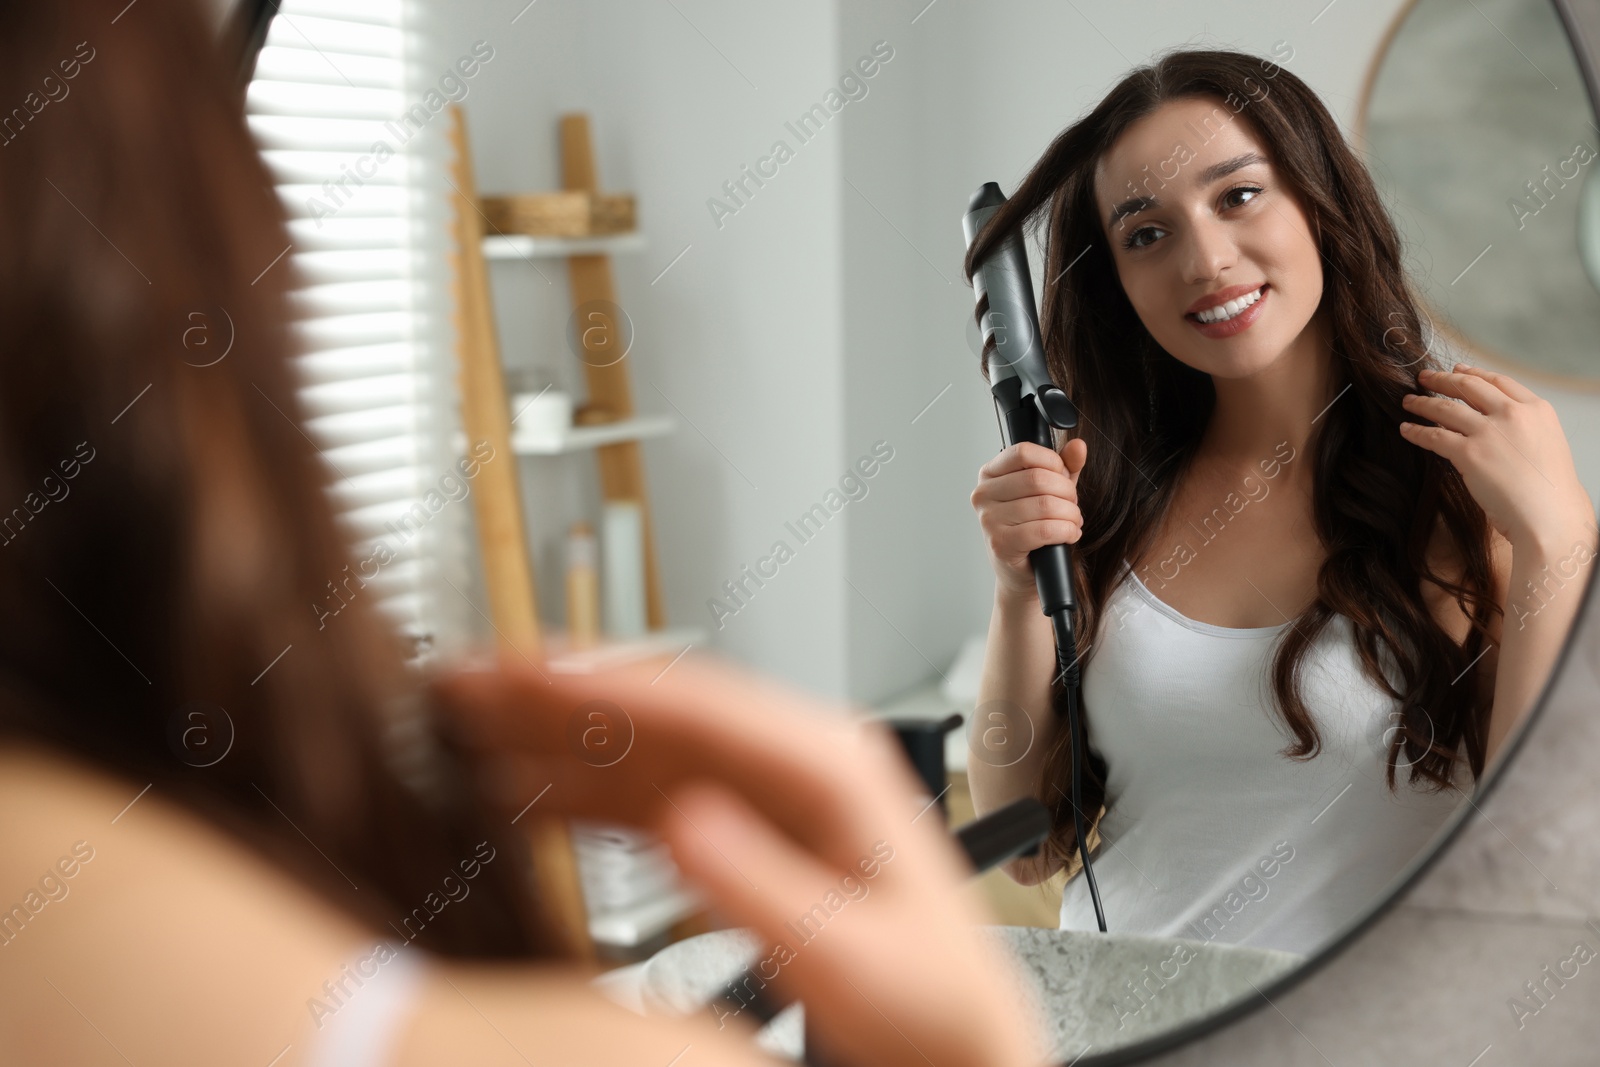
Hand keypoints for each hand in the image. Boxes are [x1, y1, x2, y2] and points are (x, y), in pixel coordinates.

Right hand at [435, 653, 1044, 1066]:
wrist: (950, 1035)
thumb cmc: (927, 997)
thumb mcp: (849, 955)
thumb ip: (764, 888)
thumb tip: (685, 823)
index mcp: (828, 768)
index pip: (702, 705)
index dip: (609, 683)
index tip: (531, 671)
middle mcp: (787, 763)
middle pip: (655, 711)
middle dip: (557, 694)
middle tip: (469, 681)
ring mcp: (755, 793)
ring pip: (635, 749)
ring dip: (551, 737)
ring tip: (466, 726)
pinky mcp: (732, 830)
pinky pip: (639, 799)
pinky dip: (575, 793)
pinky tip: (518, 794)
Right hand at [970, 438, 1086, 603]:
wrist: (1021, 571)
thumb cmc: (1031, 527)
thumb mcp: (1049, 491)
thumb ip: (1064, 466)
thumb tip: (1078, 446)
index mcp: (990, 474)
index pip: (1023, 452)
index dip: (1053, 462)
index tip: (1063, 476)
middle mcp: (983, 495)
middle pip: (1038, 479)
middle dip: (1067, 492)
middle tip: (1072, 504)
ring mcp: (989, 520)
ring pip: (1045, 505)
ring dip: (1070, 514)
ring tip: (1073, 521)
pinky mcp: (1001, 544)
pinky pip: (1044, 530)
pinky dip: (1066, 531)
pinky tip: (1069, 534)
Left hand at [1399, 364, 1595, 552]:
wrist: (1551, 515)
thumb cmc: (1550, 491)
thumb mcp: (1545, 444)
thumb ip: (1521, 429)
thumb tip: (1491, 427)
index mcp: (1537, 409)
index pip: (1499, 381)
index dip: (1474, 372)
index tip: (1458, 369)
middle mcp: (1513, 414)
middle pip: (1469, 386)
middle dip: (1442, 379)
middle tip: (1424, 377)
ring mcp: (1490, 432)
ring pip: (1446, 408)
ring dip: (1423, 402)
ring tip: (1408, 401)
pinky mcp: (1470, 453)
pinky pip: (1434, 436)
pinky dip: (1416, 431)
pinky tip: (1405, 430)